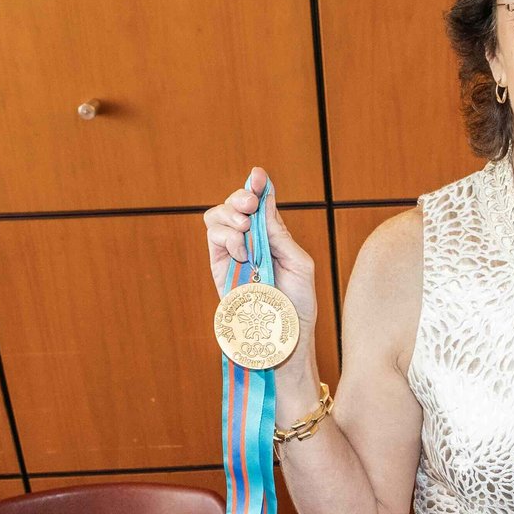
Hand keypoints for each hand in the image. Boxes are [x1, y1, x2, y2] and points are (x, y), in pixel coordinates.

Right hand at [203, 167, 320, 331]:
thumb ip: (281, 235)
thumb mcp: (300, 265)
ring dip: (230, 216)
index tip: (258, 175)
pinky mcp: (219, 267)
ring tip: (245, 232)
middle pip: (235, 205)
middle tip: (250, 206)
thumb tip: (266, 203)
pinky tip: (242, 251)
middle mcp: (251, 241)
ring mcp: (233, 253)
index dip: (257, 186)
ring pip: (217, 217)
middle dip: (241, 197)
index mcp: (272, 237)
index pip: (262, 204)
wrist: (283, 338)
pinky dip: (227, 237)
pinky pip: (214, 238)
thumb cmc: (297, 305)